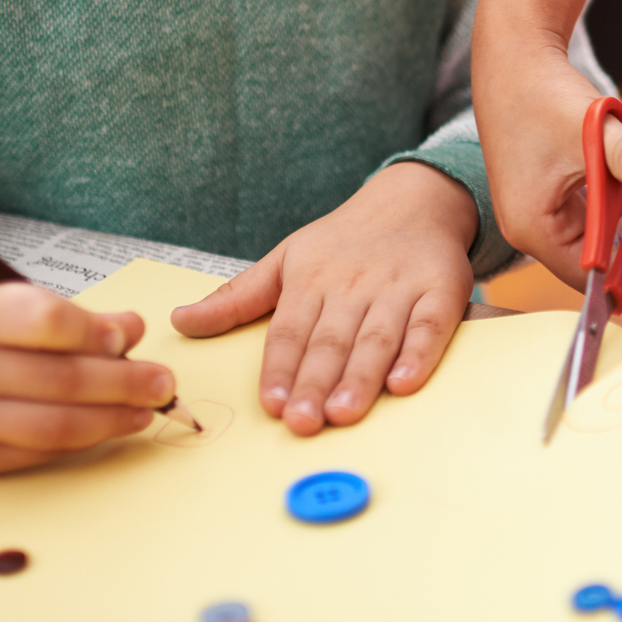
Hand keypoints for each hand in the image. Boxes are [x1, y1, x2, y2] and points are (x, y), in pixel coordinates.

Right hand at [0, 278, 171, 474]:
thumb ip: (60, 315)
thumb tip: (130, 329)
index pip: (44, 322)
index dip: (95, 331)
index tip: (129, 334)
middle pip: (58, 380)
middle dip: (123, 383)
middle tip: (162, 382)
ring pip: (53, 426)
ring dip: (113, 420)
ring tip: (147, 410)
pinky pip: (35, 452)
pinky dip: (80, 441)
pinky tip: (108, 428)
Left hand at [169, 162, 479, 433]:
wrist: (413, 200)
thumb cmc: (343, 241)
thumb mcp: (285, 259)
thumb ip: (237, 298)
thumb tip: (180, 321)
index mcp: (311, 281)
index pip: (289, 331)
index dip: (279, 369)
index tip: (270, 404)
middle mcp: (352, 286)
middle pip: (331, 341)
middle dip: (315, 383)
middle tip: (302, 421)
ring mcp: (398, 289)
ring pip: (376, 338)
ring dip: (360, 377)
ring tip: (342, 413)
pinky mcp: (440, 292)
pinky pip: (429, 326)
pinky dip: (419, 354)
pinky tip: (404, 382)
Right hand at [469, 44, 621, 288]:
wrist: (517, 59)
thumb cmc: (544, 95)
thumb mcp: (590, 128)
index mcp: (535, 229)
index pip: (592, 274)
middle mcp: (535, 230)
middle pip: (604, 255)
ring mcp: (544, 213)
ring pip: (605, 232)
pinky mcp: (555, 195)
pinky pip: (599, 212)